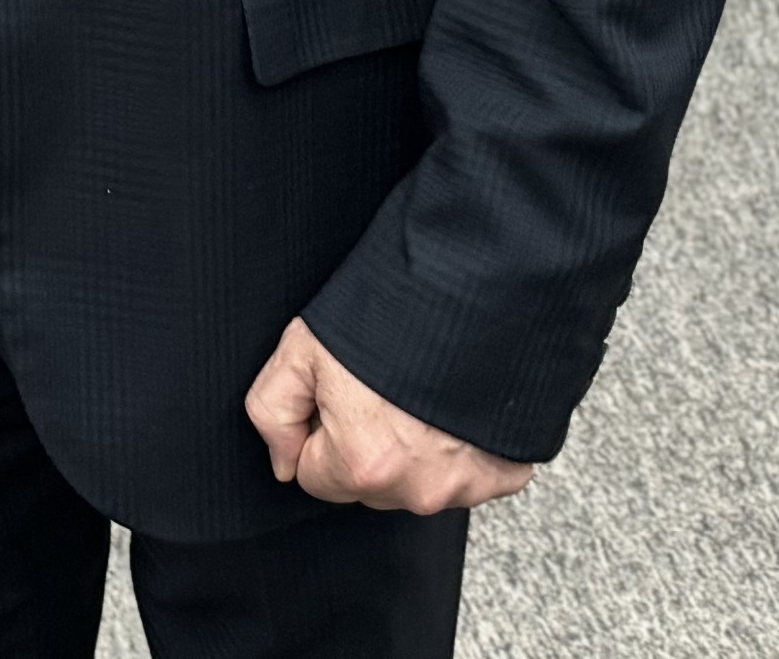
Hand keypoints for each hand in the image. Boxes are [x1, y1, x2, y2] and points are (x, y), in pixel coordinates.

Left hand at [243, 318, 532, 514]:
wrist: (473, 288)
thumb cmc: (390, 313)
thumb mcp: (300, 349)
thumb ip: (272, 412)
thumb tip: (284, 462)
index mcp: (363, 465)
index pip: (315, 476)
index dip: (320, 429)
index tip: (339, 394)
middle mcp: (419, 490)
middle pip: (368, 485)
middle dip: (365, 444)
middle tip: (380, 390)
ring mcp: (468, 486)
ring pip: (415, 482)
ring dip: (412, 449)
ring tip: (418, 392)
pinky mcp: (506, 476)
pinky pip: (466, 475)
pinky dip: (459, 448)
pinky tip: (453, 403)